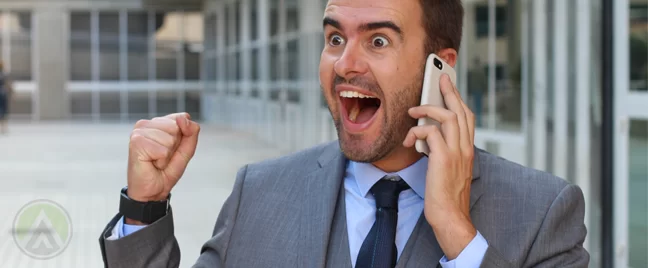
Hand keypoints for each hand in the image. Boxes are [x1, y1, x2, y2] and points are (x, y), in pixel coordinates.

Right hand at [127, 113, 200, 202]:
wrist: (153, 190)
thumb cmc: (166, 170)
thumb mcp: (186, 149)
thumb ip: (191, 131)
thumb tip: (183, 118)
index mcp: (158, 122)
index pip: (182, 118)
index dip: (182, 138)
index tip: (171, 149)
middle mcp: (146, 124)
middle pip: (176, 127)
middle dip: (174, 146)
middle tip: (162, 157)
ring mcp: (139, 132)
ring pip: (170, 139)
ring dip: (167, 155)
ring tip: (156, 160)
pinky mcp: (136, 142)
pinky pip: (163, 150)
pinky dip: (161, 161)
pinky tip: (151, 163)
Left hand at [403, 74, 475, 259]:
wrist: (450, 216)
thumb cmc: (445, 197)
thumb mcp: (447, 170)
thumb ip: (442, 153)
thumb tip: (428, 138)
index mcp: (467, 151)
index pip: (467, 118)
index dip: (458, 101)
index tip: (450, 88)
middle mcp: (465, 148)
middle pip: (460, 111)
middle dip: (449, 91)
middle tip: (440, 78)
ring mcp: (456, 152)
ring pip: (447, 116)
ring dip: (427, 109)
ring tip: (413, 111)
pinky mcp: (443, 158)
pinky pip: (431, 132)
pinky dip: (417, 131)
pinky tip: (409, 141)